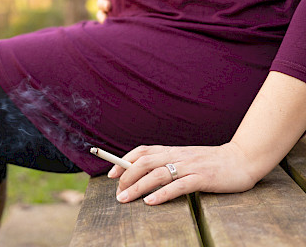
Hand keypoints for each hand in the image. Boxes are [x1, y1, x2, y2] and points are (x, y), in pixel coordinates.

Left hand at [107, 143, 257, 205]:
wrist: (242, 159)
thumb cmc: (212, 162)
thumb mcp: (187, 159)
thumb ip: (170, 163)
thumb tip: (147, 173)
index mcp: (173, 150)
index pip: (143, 151)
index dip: (124, 160)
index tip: (111, 174)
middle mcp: (178, 155)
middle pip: (145, 162)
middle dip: (126, 176)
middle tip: (117, 192)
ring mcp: (190, 166)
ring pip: (158, 173)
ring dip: (138, 186)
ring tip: (125, 199)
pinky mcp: (202, 178)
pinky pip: (179, 185)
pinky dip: (163, 193)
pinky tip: (150, 202)